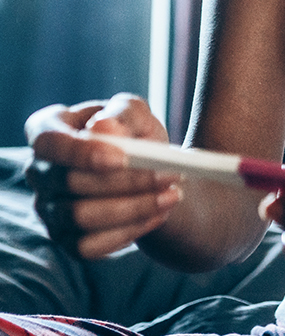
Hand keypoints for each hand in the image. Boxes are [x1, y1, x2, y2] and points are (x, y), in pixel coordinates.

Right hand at [25, 93, 182, 258]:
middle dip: (125, 181)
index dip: (80, 152)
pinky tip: (159, 214)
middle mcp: (39, 171)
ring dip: (134, 207)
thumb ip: (121, 114)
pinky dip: (129, 231)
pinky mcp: (65, 240)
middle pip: (70, 182)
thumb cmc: (132, 132)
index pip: (48, 141)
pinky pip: (90, 246)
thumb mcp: (134, 111)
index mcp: (47, 129)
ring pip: (82, 217)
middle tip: (169, 174)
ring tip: (172, 194)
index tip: (122, 159)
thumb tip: (103, 128)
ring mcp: (48, 209)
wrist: (145, 169)